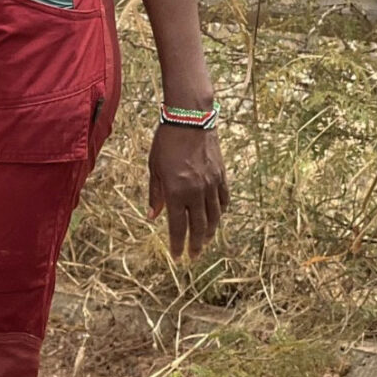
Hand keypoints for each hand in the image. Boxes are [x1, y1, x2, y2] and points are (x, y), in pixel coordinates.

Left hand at [148, 125, 228, 258]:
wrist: (190, 119)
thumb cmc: (166, 142)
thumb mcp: (154, 168)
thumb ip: (155, 194)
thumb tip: (153, 216)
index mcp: (176, 191)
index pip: (178, 227)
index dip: (178, 244)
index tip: (177, 257)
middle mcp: (196, 192)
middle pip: (198, 227)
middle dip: (195, 244)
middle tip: (193, 256)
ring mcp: (211, 184)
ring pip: (214, 217)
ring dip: (209, 232)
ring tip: (204, 241)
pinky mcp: (221, 176)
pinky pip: (224, 200)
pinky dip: (221, 211)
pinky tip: (217, 217)